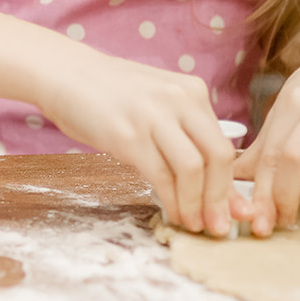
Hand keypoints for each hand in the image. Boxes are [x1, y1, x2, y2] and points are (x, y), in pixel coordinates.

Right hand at [38, 48, 236, 236]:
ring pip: (192, 169)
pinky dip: (172, 200)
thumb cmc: (110, 94)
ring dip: (196, 204)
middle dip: (221, 198)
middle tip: (220, 226)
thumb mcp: (157, 104)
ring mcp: (152, 117)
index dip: (231, 184)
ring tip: (194, 224)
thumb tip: (216, 181)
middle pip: (218, 157)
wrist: (66, 74)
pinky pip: (160, 175)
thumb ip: (186, 134)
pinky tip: (172, 213)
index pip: (224, 144)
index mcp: (192, 92)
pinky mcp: (127, 136)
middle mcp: (178, 100)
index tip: (233, 211)